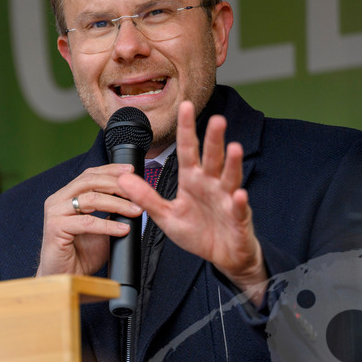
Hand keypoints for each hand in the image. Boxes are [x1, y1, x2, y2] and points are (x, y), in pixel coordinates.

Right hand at [36, 163, 142, 277]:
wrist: (66, 277)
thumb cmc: (82, 254)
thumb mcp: (101, 228)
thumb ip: (111, 212)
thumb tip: (134, 200)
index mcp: (66, 196)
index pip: (89, 175)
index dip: (110, 170)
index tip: (131, 171)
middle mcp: (57, 200)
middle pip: (90, 182)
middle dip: (117, 185)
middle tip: (138, 193)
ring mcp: (54, 213)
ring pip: (90, 199)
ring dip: (118, 204)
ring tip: (136, 211)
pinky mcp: (55, 228)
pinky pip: (87, 222)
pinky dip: (108, 225)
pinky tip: (123, 229)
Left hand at [118, 101, 267, 304]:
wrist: (222, 255)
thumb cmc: (197, 232)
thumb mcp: (166, 215)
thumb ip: (145, 197)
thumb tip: (121, 178)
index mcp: (192, 181)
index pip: (188, 151)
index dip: (186, 129)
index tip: (183, 106)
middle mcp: (211, 184)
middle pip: (212, 158)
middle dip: (214, 139)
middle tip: (215, 119)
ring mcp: (227, 199)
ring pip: (230, 178)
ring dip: (232, 163)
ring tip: (234, 147)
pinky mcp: (238, 218)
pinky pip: (238, 208)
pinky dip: (239, 202)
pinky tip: (239, 194)